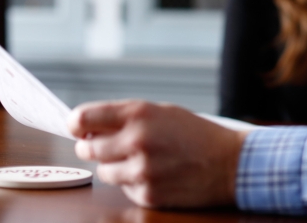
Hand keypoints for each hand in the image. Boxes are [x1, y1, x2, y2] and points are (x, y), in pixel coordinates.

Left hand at [67, 100, 248, 207]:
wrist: (230, 163)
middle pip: (87, 148)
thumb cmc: (198, 134)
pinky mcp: (147, 194)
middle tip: (111, 145)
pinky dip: (134, 182)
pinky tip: (157, 174)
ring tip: (143, 160)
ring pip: (103, 171)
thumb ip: (127, 117)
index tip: (78, 127)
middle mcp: (136, 140)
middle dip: (94, 146)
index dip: (76, 123)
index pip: (83, 117)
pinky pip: (124, 188)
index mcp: (139, 113)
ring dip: (116, 166)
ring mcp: (141, 170)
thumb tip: (87, 127)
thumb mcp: (164, 112)